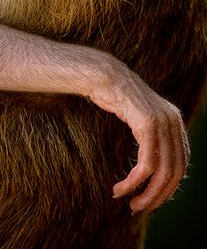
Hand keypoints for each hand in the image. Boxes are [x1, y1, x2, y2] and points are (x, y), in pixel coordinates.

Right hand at [89, 64, 188, 213]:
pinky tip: (122, 187)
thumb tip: (149, 159)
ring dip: (146, 193)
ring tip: (130, 202)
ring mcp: (163, 123)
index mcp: (175, 121)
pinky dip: (135, 181)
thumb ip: (149, 133)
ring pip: (162, 172)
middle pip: (175, 172)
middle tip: (140, 207)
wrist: (101, 74)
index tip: (150, 198)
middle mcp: (174, 122)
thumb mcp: (137, 115)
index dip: (168, 186)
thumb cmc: (112, 95)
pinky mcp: (148, 125)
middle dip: (158, 195)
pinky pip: (146, 163)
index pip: (181, 164)